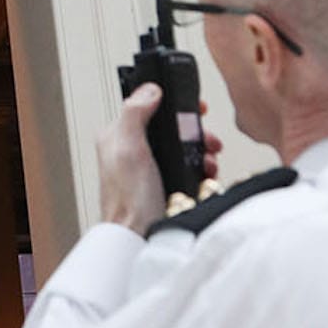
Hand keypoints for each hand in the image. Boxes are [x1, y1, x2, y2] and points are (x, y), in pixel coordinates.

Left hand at [97, 89, 223, 231]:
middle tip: (207, 137)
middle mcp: (133, 149)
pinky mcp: (165, 181)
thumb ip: (135, 114)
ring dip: (202, 149)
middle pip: (171, 125)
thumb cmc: (128, 201)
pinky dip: (203, 167)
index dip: (172, 101)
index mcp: (118, 135)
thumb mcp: (129, 149)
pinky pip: (190, 166)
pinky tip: (207, 172)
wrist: (139, 238)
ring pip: (184, 145)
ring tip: (209, 158)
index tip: (193, 105)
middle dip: (194, 130)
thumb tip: (149, 89)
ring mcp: (150, 166)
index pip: (147, 104)